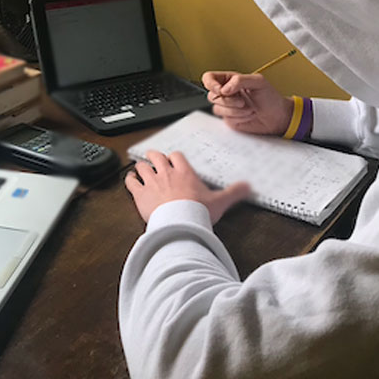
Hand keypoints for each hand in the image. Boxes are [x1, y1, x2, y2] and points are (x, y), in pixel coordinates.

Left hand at [125, 150, 250, 223]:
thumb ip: (234, 192)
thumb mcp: (220, 201)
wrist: (179, 222)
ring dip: (141, 167)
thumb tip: (248, 187)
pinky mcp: (139, 193)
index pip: (177, 156)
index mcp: (184, 172)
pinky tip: (130, 180)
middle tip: (153, 158)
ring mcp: (151, 182)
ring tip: (140, 168)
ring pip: (142, 166)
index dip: (174, 157)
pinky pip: (131, 181)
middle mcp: (166, 173)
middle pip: (156, 156)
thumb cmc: (197, 211)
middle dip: (154, 156)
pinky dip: (129, 180)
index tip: (174, 159)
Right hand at [202, 71, 293, 135]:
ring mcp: (227, 106)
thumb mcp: (259, 82)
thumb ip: (240, 80)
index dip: (211, 84)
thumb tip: (224, 88)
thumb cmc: (271, 98)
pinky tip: (247, 115)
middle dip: (228, 100)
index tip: (221, 90)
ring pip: (217, 108)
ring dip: (234, 110)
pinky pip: (225, 118)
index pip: (209, 78)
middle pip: (211, 95)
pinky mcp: (229, 118)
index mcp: (231, 80)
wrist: (276, 117)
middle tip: (242, 101)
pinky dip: (237, 117)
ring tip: (248, 109)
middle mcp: (227, 92)